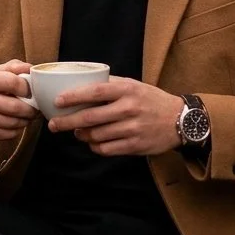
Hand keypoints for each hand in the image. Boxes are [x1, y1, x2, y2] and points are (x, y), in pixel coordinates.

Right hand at [0, 60, 39, 144]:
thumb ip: (14, 67)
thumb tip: (32, 69)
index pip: (13, 83)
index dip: (29, 89)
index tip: (33, 93)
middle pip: (14, 107)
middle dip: (30, 110)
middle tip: (34, 109)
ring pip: (11, 123)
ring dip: (24, 121)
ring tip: (26, 117)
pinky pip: (6, 134)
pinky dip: (15, 131)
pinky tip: (14, 125)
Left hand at [48, 77, 183, 156]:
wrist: (181, 120)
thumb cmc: (152, 100)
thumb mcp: (134, 85)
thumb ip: (111, 85)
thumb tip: (81, 85)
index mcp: (127, 90)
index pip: (94, 92)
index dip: (73, 97)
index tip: (57, 101)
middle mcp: (129, 108)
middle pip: (90, 117)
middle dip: (67, 122)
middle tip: (54, 125)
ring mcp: (132, 128)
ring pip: (96, 135)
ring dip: (81, 135)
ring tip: (77, 132)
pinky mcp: (135, 145)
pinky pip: (106, 149)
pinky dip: (95, 146)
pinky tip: (93, 142)